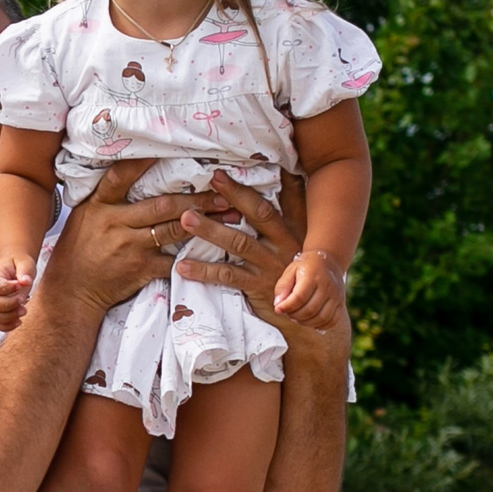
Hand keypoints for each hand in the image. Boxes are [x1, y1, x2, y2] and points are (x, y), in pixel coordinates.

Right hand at [0, 254, 35, 330]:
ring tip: (23, 311)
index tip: (20, 285)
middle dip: (9, 305)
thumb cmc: (19, 264)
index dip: (7, 288)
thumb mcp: (24, 262)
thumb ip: (25, 270)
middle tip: (23, 300)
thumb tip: (25, 281)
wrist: (14, 268)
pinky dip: (6, 326)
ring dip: (9, 317)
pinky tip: (18, 321)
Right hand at [37, 160, 221, 318]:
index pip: (119, 177)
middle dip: (195, 197)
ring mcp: (130, 247)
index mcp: (99, 206)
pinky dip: (194, 255)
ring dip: (204, 222)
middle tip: (222, 190)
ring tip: (229, 214)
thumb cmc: (79, 249)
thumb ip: (106, 197)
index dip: (141, 163)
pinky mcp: (141, 268)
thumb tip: (130, 168)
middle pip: (162, 205)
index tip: (166, 150)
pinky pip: (173, 260)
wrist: (72, 290)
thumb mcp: (84, 216)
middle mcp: (115, 223)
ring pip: (173, 230)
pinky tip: (215, 249)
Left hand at [175, 173, 350, 354]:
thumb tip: (290, 175)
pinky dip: (204, 271)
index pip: (276, 200)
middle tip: (210, 179)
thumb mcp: (301, 243)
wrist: (310, 321)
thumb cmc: (299, 276)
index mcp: (293, 230)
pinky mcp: (259, 288)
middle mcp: (285, 243)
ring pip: (238, 242)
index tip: (226, 170)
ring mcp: (271, 265)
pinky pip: (228, 276)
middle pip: (258, 214)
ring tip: (184, 219)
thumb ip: (293, 212)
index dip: (253, 185)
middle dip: (234, 195)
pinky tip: (182, 266)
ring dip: (210, 230)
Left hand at [271, 250, 346, 329]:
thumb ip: (282, 287)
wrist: (329, 262)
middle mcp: (327, 286)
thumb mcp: (290, 271)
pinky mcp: (341, 304)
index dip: (286, 307)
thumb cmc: (306, 268)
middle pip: (310, 310)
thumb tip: (278, 305)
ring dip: (305, 322)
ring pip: (321, 318)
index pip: (299, 298)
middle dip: (294, 315)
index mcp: (313, 276)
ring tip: (297, 316)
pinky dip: (319, 325)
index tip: (278, 309)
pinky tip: (310, 320)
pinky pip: (332, 321)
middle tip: (287, 312)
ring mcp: (336, 296)